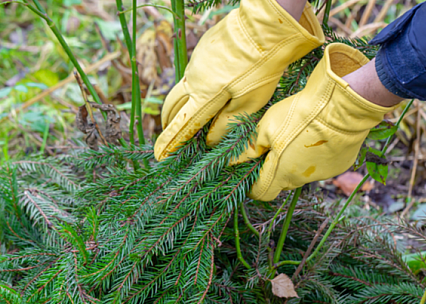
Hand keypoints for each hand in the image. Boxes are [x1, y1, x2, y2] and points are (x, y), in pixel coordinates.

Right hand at [154, 0, 323, 160]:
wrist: (266, 26)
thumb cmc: (262, 67)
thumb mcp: (249, 102)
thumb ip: (226, 124)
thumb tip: (209, 140)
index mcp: (204, 96)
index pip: (181, 125)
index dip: (169, 142)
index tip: (159, 155)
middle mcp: (194, 78)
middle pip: (172, 105)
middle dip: (168, 122)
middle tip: (169, 134)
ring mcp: (196, 62)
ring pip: (184, 87)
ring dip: (183, 102)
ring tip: (191, 113)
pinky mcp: (203, 49)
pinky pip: (194, 72)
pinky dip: (197, 84)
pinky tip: (212, 85)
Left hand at [236, 43, 399, 200]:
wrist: (343, 106)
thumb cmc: (300, 115)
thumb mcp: (266, 128)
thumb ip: (249, 149)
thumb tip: (230, 163)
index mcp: (280, 174)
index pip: (260, 193)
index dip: (252, 183)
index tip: (250, 167)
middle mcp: (301, 180)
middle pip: (281, 182)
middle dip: (273, 169)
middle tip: (273, 144)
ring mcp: (323, 174)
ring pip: (302, 173)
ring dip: (295, 160)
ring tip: (298, 134)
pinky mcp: (339, 165)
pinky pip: (321, 164)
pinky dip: (316, 155)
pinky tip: (318, 134)